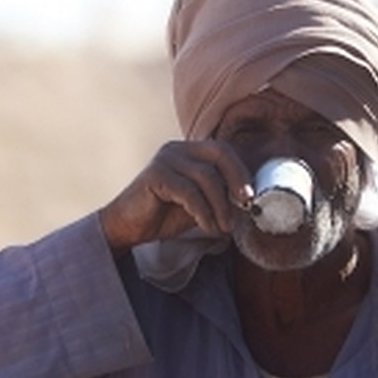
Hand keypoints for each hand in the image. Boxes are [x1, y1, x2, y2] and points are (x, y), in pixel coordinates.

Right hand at [98, 140, 253, 254]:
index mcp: (188, 151)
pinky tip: (207, 226)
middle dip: (236, 179)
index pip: (223, 151)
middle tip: (245, 204)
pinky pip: (189, 191)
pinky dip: (203, 211)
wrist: (127, 228)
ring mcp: (165, 159)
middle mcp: (177, 149)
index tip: (250, 197)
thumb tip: (247, 200)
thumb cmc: (162, 216)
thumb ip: (217, 196)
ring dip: (220, 204)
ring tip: (223, 227)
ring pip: (206, 176)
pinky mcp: (155, 175)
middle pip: (219, 153)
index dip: (241, 171)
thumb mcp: (198, 205)